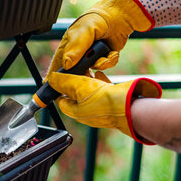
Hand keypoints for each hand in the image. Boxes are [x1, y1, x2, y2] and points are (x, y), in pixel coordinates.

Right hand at [46, 0, 154, 78]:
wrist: (119, 16)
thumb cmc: (97, 19)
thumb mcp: (83, 31)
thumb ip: (75, 48)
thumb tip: (67, 65)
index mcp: (68, 47)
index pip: (58, 65)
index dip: (54, 77)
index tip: (52, 87)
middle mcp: (78, 54)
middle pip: (76, 73)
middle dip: (85, 73)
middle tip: (90, 69)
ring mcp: (91, 57)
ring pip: (93, 71)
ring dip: (101, 64)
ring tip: (105, 55)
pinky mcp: (104, 58)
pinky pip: (105, 67)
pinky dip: (110, 60)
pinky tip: (112, 52)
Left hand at [47, 71, 161, 144]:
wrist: (129, 107)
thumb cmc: (104, 100)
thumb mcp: (78, 86)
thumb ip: (63, 82)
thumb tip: (51, 78)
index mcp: (75, 111)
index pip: (60, 99)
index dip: (58, 87)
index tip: (59, 76)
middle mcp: (86, 112)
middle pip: (74, 94)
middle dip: (74, 81)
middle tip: (73, 69)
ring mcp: (99, 108)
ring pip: (88, 91)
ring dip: (87, 80)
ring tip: (86, 69)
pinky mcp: (111, 102)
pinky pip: (102, 91)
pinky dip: (99, 81)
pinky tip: (99, 73)